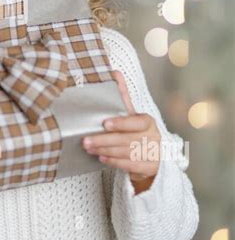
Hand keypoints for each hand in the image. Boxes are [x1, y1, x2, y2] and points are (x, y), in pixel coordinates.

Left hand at [81, 70, 160, 192]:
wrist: (153, 156)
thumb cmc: (137, 132)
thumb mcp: (131, 114)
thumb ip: (123, 96)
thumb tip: (115, 72)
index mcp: (148, 122)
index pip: (135, 122)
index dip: (121, 123)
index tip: (105, 123)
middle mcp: (152, 137)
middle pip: (125, 139)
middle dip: (104, 140)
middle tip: (86, 140)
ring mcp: (152, 153)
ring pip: (125, 152)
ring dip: (105, 150)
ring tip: (89, 148)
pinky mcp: (148, 167)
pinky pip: (129, 165)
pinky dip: (114, 161)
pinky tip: (102, 157)